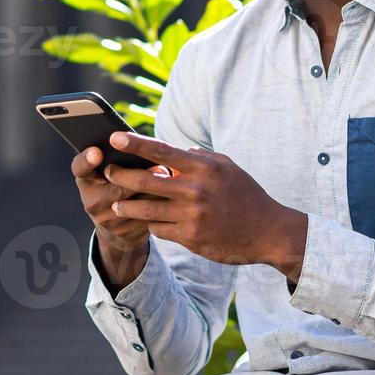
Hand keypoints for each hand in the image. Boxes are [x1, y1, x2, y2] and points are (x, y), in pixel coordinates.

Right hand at [70, 145, 172, 254]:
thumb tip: (138, 144)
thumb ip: (115, 159)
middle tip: (159, 167)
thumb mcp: (105, 174)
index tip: (97, 152)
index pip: (80, 167)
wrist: (115, 229)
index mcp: (86, 180)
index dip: (87, 160)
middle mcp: (92, 201)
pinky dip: (161, 205)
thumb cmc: (113, 188)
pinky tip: (171, 197)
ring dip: (157, 190)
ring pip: (137, 202)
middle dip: (141, 177)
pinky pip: (148, 217)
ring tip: (169, 179)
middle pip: (118, 186)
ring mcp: (107, 219)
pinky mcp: (125, 232)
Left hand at [102, 131, 307, 278]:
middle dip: (120, 175)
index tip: (114, 137)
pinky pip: (159, 229)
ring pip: (146, 210)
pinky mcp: (190, 238)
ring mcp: (191, 216)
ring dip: (126, 206)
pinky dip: (150, 224)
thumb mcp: (228, 167)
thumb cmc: (246, 195)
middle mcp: (195, 190)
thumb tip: (181, 150)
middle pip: (145, 181)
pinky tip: (146, 222)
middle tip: (107, 172)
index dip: (135, 144)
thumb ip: (202, 157)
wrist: (267, 231)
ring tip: (116, 204)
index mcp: (203, 168)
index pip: (162, 151)